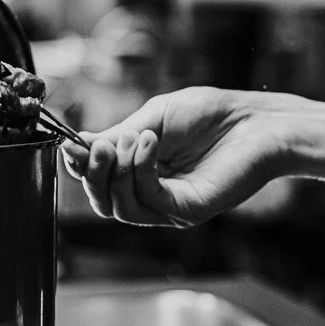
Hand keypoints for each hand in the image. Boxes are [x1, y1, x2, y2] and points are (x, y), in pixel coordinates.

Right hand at [60, 86, 288, 226]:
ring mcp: (168, 207)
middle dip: (93, 174)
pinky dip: (141, 169)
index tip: (70, 143)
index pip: (99, 180)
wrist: (254, 121)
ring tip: (132, 137)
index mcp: (141, 171)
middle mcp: (151, 194)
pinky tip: (150, 141)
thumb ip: (118, 135)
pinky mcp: (186, 211)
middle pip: (103, 201)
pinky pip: (149, 199)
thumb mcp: (153, 118)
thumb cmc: (210, 114)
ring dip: (117, 171)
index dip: (80, 166)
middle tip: (96, 146)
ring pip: (120, 206)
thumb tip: (78, 144)